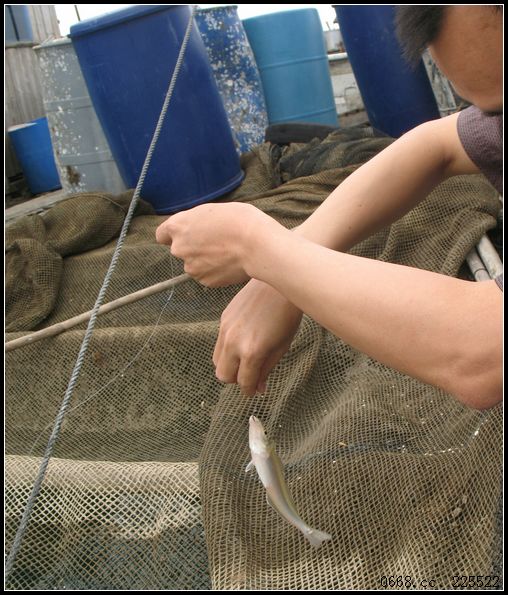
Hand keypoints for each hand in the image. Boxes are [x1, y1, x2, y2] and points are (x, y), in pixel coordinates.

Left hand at [155, 203, 267, 286]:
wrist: (256, 244)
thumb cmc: (239, 221)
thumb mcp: (212, 210)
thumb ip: (196, 222)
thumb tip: (195, 231)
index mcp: (178, 226)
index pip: (162, 234)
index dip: (173, 235)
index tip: (184, 235)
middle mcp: (179, 248)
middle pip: (181, 249)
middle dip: (194, 247)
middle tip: (216, 241)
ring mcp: (191, 267)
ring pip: (195, 264)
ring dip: (206, 260)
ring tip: (227, 252)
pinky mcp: (205, 281)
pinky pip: (207, 275)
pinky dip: (216, 271)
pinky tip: (231, 263)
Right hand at [213, 278, 302, 395]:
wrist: (277, 286)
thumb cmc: (286, 316)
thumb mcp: (281, 347)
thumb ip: (266, 369)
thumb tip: (259, 388)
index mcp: (251, 352)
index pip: (244, 382)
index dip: (250, 390)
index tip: (254, 391)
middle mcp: (234, 342)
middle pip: (223, 375)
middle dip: (236, 380)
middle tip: (249, 376)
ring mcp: (225, 330)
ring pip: (217, 361)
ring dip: (229, 366)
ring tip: (245, 361)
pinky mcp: (223, 319)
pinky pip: (219, 343)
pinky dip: (228, 350)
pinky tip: (243, 342)